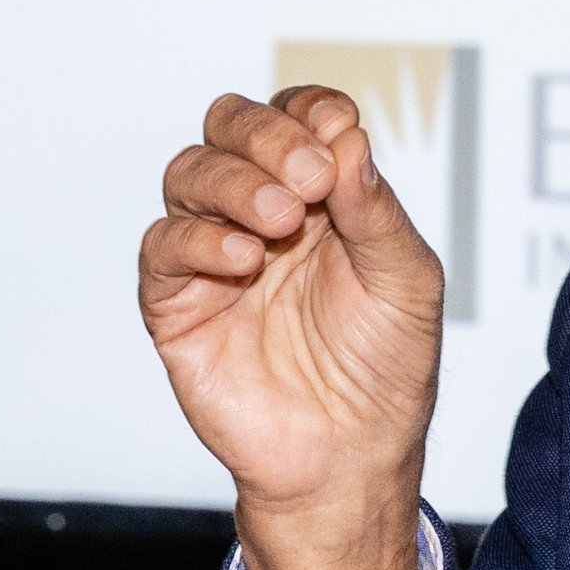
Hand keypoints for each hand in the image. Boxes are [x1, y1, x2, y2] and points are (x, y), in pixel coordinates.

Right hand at [140, 86, 442, 569]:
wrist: (350, 458)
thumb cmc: (385, 369)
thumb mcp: (407, 281)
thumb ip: (376, 209)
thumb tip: (347, 138)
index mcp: (319, 197)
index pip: (296, 118)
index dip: (309, 111)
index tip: (336, 130)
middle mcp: (259, 212)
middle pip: (229, 128)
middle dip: (264, 135)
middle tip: (307, 176)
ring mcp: (213, 255)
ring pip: (189, 174)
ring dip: (233, 182)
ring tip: (279, 221)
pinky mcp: (176, 304)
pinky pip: (162, 247)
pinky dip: (197, 238)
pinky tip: (242, 258)